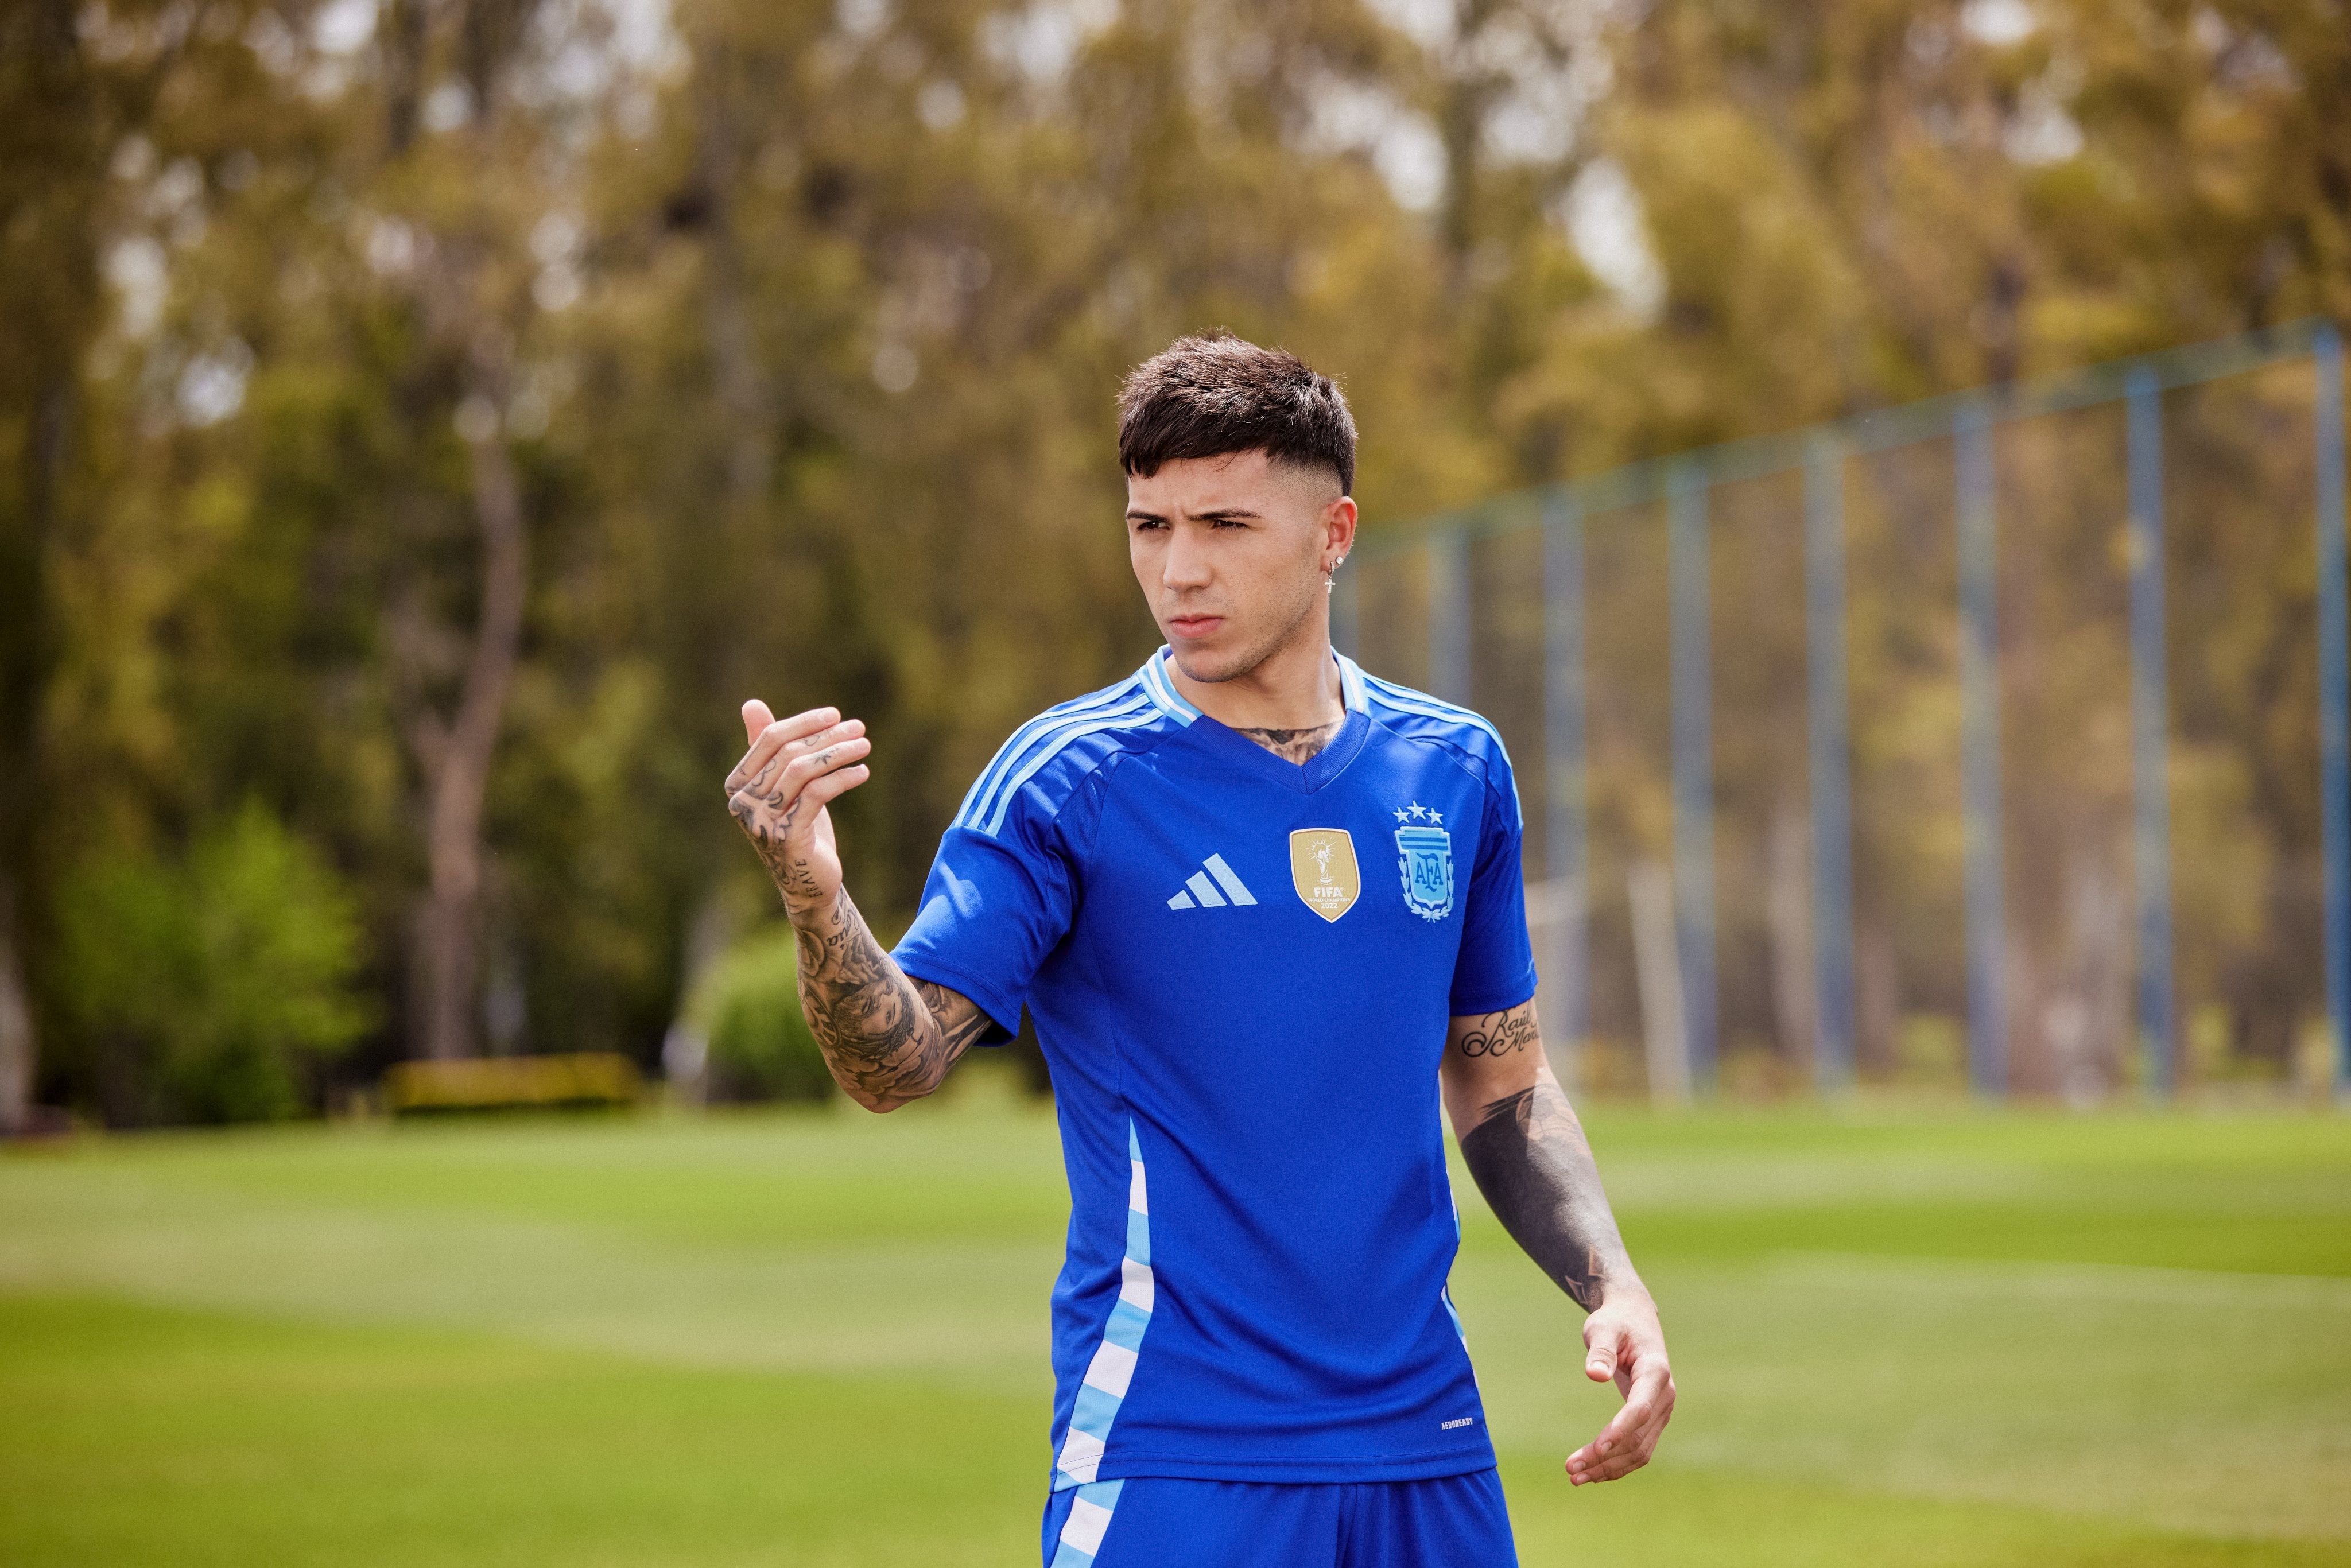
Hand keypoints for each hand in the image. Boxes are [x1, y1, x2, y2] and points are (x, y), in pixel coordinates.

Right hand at [725, 700, 870, 911]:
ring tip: (865, 746)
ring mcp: (762, 822)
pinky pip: (817, 794)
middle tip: (859, 728)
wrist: (808, 882)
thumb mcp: (784, 785)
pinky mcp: (787, 838)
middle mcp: (742, 803)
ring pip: (803, 771)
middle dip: (827, 736)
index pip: (770, 740)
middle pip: (788, 753)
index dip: (804, 723)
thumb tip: (751, 704)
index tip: (836, 715)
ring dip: (839, 753)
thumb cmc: (796, 826)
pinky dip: (843, 778)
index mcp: (736, 785)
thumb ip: (768, 748)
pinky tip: (863, 772)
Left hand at [1565, 1286, 1673, 1485]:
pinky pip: (1639, 1449)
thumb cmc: (1616, 1321)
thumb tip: (1595, 1375)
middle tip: (1570, 1468)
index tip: (1596, 1449)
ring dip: (1610, 1467)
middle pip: (1638, 1437)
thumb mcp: (1603, 1327)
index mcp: (1656, 1371)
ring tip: (1575, 1477)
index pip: (1640, 1409)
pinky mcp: (1652, 1419)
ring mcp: (1661, 1410)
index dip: (1619, 1431)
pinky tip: (1593, 1472)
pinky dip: (1617, 1464)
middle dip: (1605, 1457)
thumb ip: (1601, 1350)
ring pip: (1640, 1450)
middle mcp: (1664, 1395)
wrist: (1634, 1318)